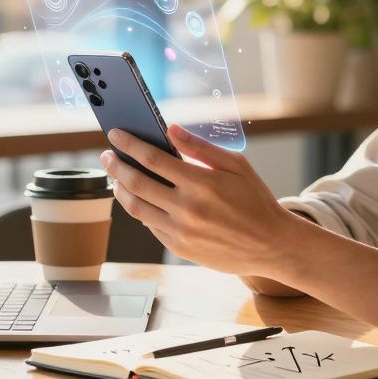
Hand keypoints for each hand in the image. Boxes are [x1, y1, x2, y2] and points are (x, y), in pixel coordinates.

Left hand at [102, 124, 305, 277]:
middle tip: (107, 155)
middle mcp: (187, 209)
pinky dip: (140, 210)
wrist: (270, 245)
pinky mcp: (179, 248)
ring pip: (136, 208)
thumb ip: (201, 148)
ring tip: (116, 177)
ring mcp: (181, 231)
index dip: (130, 145)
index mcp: (201, 184)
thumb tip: (171, 129)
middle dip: (116, 166)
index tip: (116, 134)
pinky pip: (150, 226)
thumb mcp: (236, 166)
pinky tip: (140, 199)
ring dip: (120, 190)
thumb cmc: (255, 200)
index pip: (153, 159)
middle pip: (137, 183)